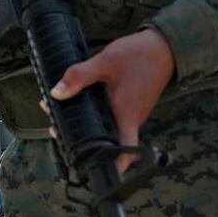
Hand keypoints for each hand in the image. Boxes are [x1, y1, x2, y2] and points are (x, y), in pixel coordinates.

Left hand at [49, 29, 175, 171]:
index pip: (123, 150)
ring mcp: (130, 114)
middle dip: (79, 138)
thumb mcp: (105, 62)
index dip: (111, 164)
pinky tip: (74, 101)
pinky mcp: (128, 107)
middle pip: (106, 140)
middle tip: (54, 127)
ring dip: (82, 123)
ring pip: (105, 127)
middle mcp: (130, 119)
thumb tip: (57, 94)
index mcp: (126, 115)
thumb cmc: (138, 55)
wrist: (162, 46)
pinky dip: (91, 112)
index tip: (93, 170)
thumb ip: (79, 77)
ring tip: (56, 110)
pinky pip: (108, 117)